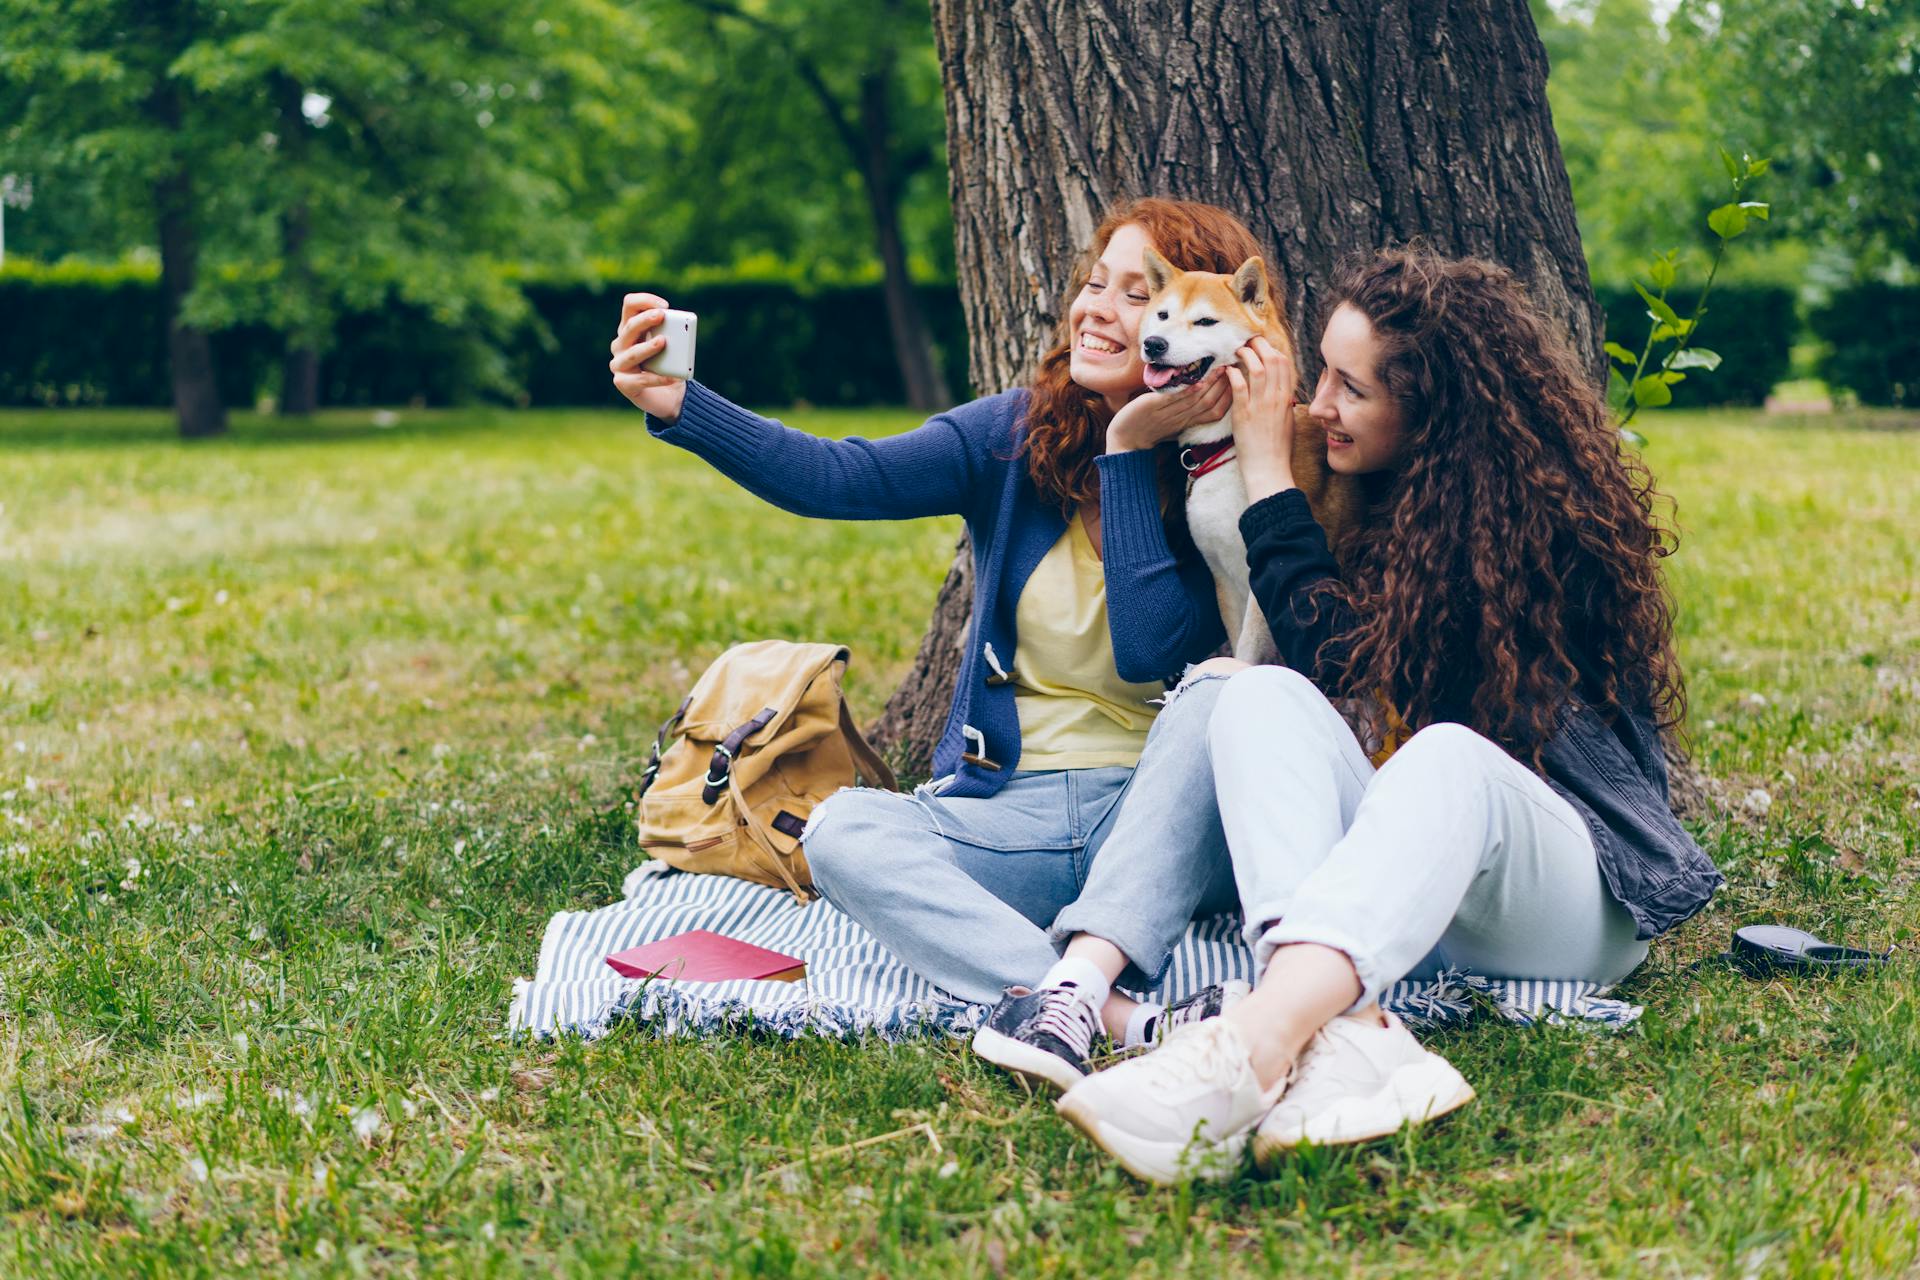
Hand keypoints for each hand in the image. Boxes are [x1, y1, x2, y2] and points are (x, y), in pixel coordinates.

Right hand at [609, 292, 688, 420]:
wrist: (668, 396)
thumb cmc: (667, 366)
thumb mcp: (671, 347)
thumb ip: (671, 335)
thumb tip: (678, 330)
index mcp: (629, 328)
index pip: (630, 305)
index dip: (644, 301)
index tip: (664, 306)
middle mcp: (620, 344)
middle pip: (629, 327)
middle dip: (645, 319)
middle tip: (661, 315)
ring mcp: (619, 364)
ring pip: (632, 353)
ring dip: (647, 347)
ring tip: (663, 342)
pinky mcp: (623, 384)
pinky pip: (640, 380)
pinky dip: (657, 378)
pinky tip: (670, 377)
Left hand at [1104, 368, 1230, 451]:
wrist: (1125, 440)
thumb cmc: (1150, 428)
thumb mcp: (1174, 420)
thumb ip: (1189, 410)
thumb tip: (1203, 392)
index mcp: (1190, 422)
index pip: (1217, 410)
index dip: (1231, 396)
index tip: (1241, 379)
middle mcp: (1183, 418)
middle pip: (1211, 402)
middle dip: (1226, 385)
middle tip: (1237, 368)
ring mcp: (1169, 413)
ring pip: (1197, 399)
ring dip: (1211, 383)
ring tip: (1223, 368)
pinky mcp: (1153, 407)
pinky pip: (1174, 399)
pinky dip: (1187, 389)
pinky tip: (1198, 380)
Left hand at [1225, 337, 1298, 498]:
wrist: (1268, 468)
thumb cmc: (1277, 449)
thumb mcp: (1286, 422)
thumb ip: (1284, 405)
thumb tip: (1283, 394)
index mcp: (1286, 398)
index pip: (1284, 364)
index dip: (1272, 349)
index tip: (1261, 346)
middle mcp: (1276, 398)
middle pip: (1272, 359)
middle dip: (1259, 345)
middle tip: (1247, 341)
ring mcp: (1260, 405)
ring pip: (1257, 368)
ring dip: (1245, 355)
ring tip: (1236, 352)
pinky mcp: (1244, 413)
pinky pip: (1239, 386)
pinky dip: (1233, 374)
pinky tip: (1228, 370)